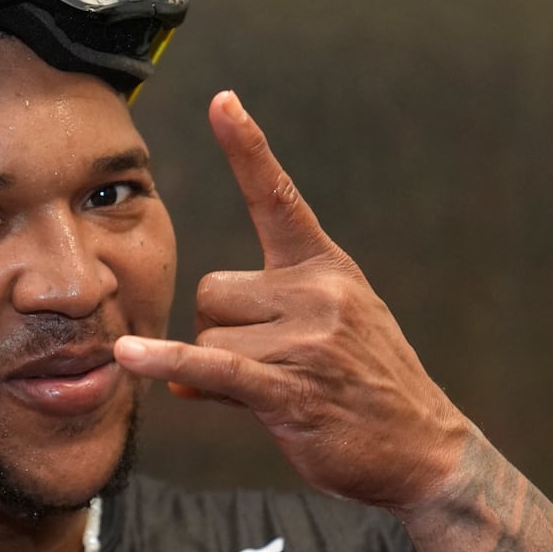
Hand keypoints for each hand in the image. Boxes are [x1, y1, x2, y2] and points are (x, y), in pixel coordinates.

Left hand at [114, 91, 471, 509]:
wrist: (423, 450)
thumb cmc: (367, 390)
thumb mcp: (326, 336)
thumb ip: (256, 332)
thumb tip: (177, 373)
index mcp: (326, 267)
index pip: (279, 196)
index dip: (248, 148)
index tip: (222, 100)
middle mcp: (318, 291)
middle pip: (212, 290)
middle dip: (220, 331)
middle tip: (268, 364)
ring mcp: (307, 339)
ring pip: (210, 335)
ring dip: (222, 372)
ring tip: (278, 392)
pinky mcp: (290, 388)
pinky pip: (212, 367)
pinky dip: (168, 365)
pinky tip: (129, 359)